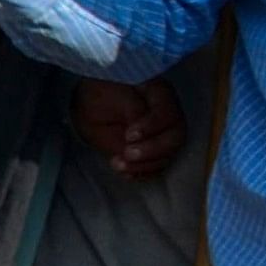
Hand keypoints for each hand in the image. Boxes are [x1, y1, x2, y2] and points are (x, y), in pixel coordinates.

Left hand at [69, 77, 186, 183]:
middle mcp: (168, 113)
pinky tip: (125, 172)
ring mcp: (166, 134)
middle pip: (176, 136)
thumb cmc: (97, 97)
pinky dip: (144, 172)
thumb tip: (140, 132)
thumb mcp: (105, 98)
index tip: (129, 135)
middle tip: (127, 154)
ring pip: (169, 154)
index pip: (166, 111)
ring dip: (145, 164)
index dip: (151, 126)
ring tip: (118, 164)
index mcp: (157, 92)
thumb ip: (128, 110)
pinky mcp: (158, 151)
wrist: (90, 108)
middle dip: (152, 149)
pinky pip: (159, 166)